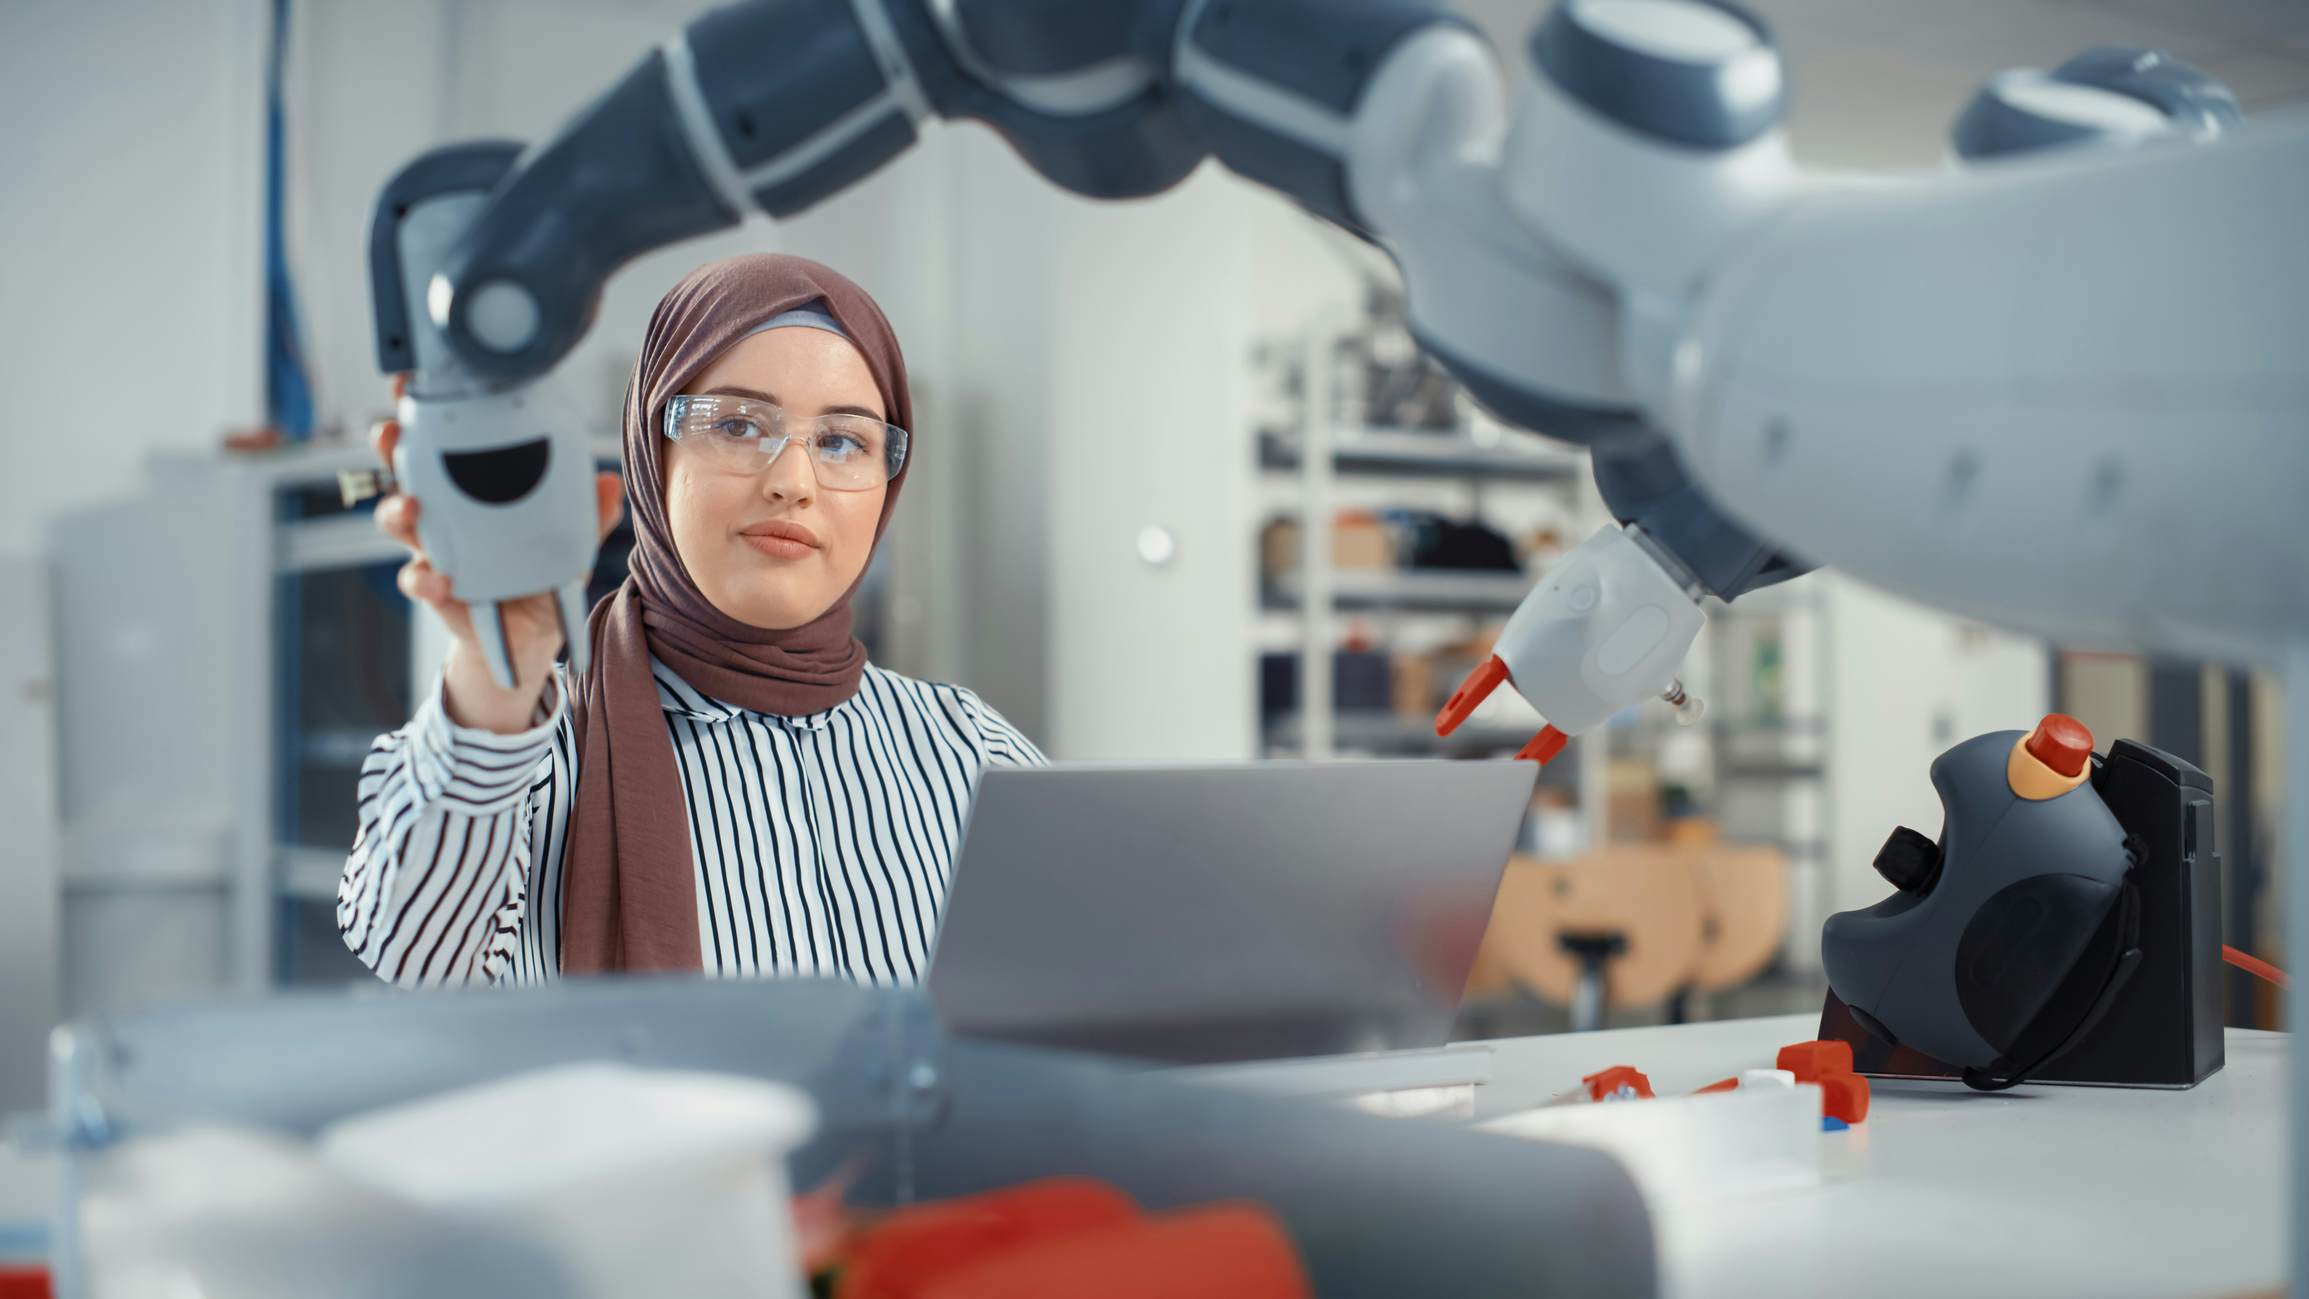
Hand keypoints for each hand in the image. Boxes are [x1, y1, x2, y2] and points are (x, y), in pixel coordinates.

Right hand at [372, 383, 623, 731]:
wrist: (531, 636)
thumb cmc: (542, 573)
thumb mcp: (569, 543)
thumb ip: (588, 516)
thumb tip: (609, 482)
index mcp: (472, 488)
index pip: (443, 441)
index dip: (423, 411)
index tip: (410, 385)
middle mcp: (445, 514)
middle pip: (404, 470)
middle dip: (391, 449)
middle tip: (391, 434)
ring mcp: (434, 550)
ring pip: (399, 521)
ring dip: (397, 510)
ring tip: (411, 508)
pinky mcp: (437, 591)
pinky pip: (418, 582)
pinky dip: (424, 580)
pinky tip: (439, 579)